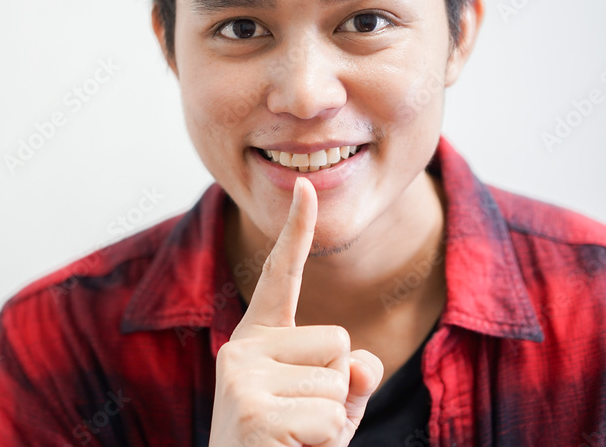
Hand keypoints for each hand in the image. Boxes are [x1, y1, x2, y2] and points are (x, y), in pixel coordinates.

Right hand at [208, 177, 383, 445]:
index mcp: (256, 341)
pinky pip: (331, 417)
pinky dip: (326, 445)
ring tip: (295, 443)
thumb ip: (349, 380)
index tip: (305, 184)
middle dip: (338, 390)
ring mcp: (241, 378)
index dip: (296, 232)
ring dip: (332, 424)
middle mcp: (241, 349)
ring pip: (339, 381)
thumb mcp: (327, 412)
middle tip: (301, 425)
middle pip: (338, 340)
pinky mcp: (252, 411)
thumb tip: (364, 363)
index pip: (280, 278)